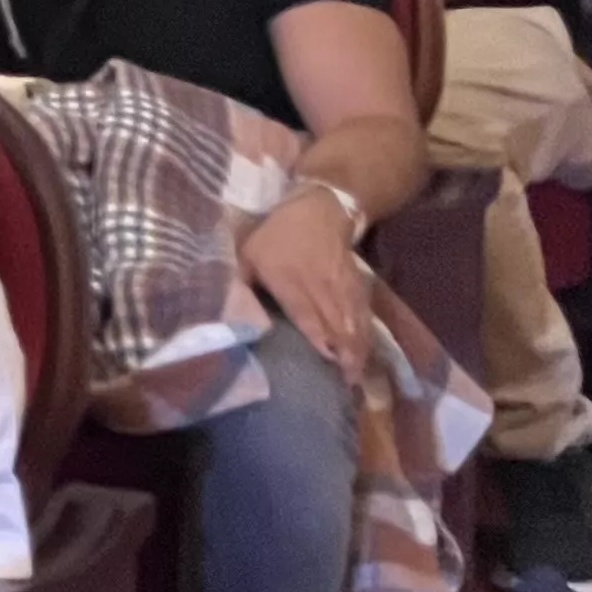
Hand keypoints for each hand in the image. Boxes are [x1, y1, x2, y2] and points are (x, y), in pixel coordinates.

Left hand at [241, 188, 370, 381]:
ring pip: (352, 320)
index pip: (306, 311)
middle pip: (335, 322)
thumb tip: (226, 310)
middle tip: (345, 382)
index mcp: (289, 280)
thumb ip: (239, 281)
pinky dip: (365, 333)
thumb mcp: (248, 252)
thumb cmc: (277, 235)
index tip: (326, 358)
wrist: (319, 210)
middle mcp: (319, 286)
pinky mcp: (356, 286)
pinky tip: (365, 352)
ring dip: (356, 347)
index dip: (318, 334)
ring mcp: (341, 286)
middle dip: (342, 352)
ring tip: (357, 375)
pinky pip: (363, 312)